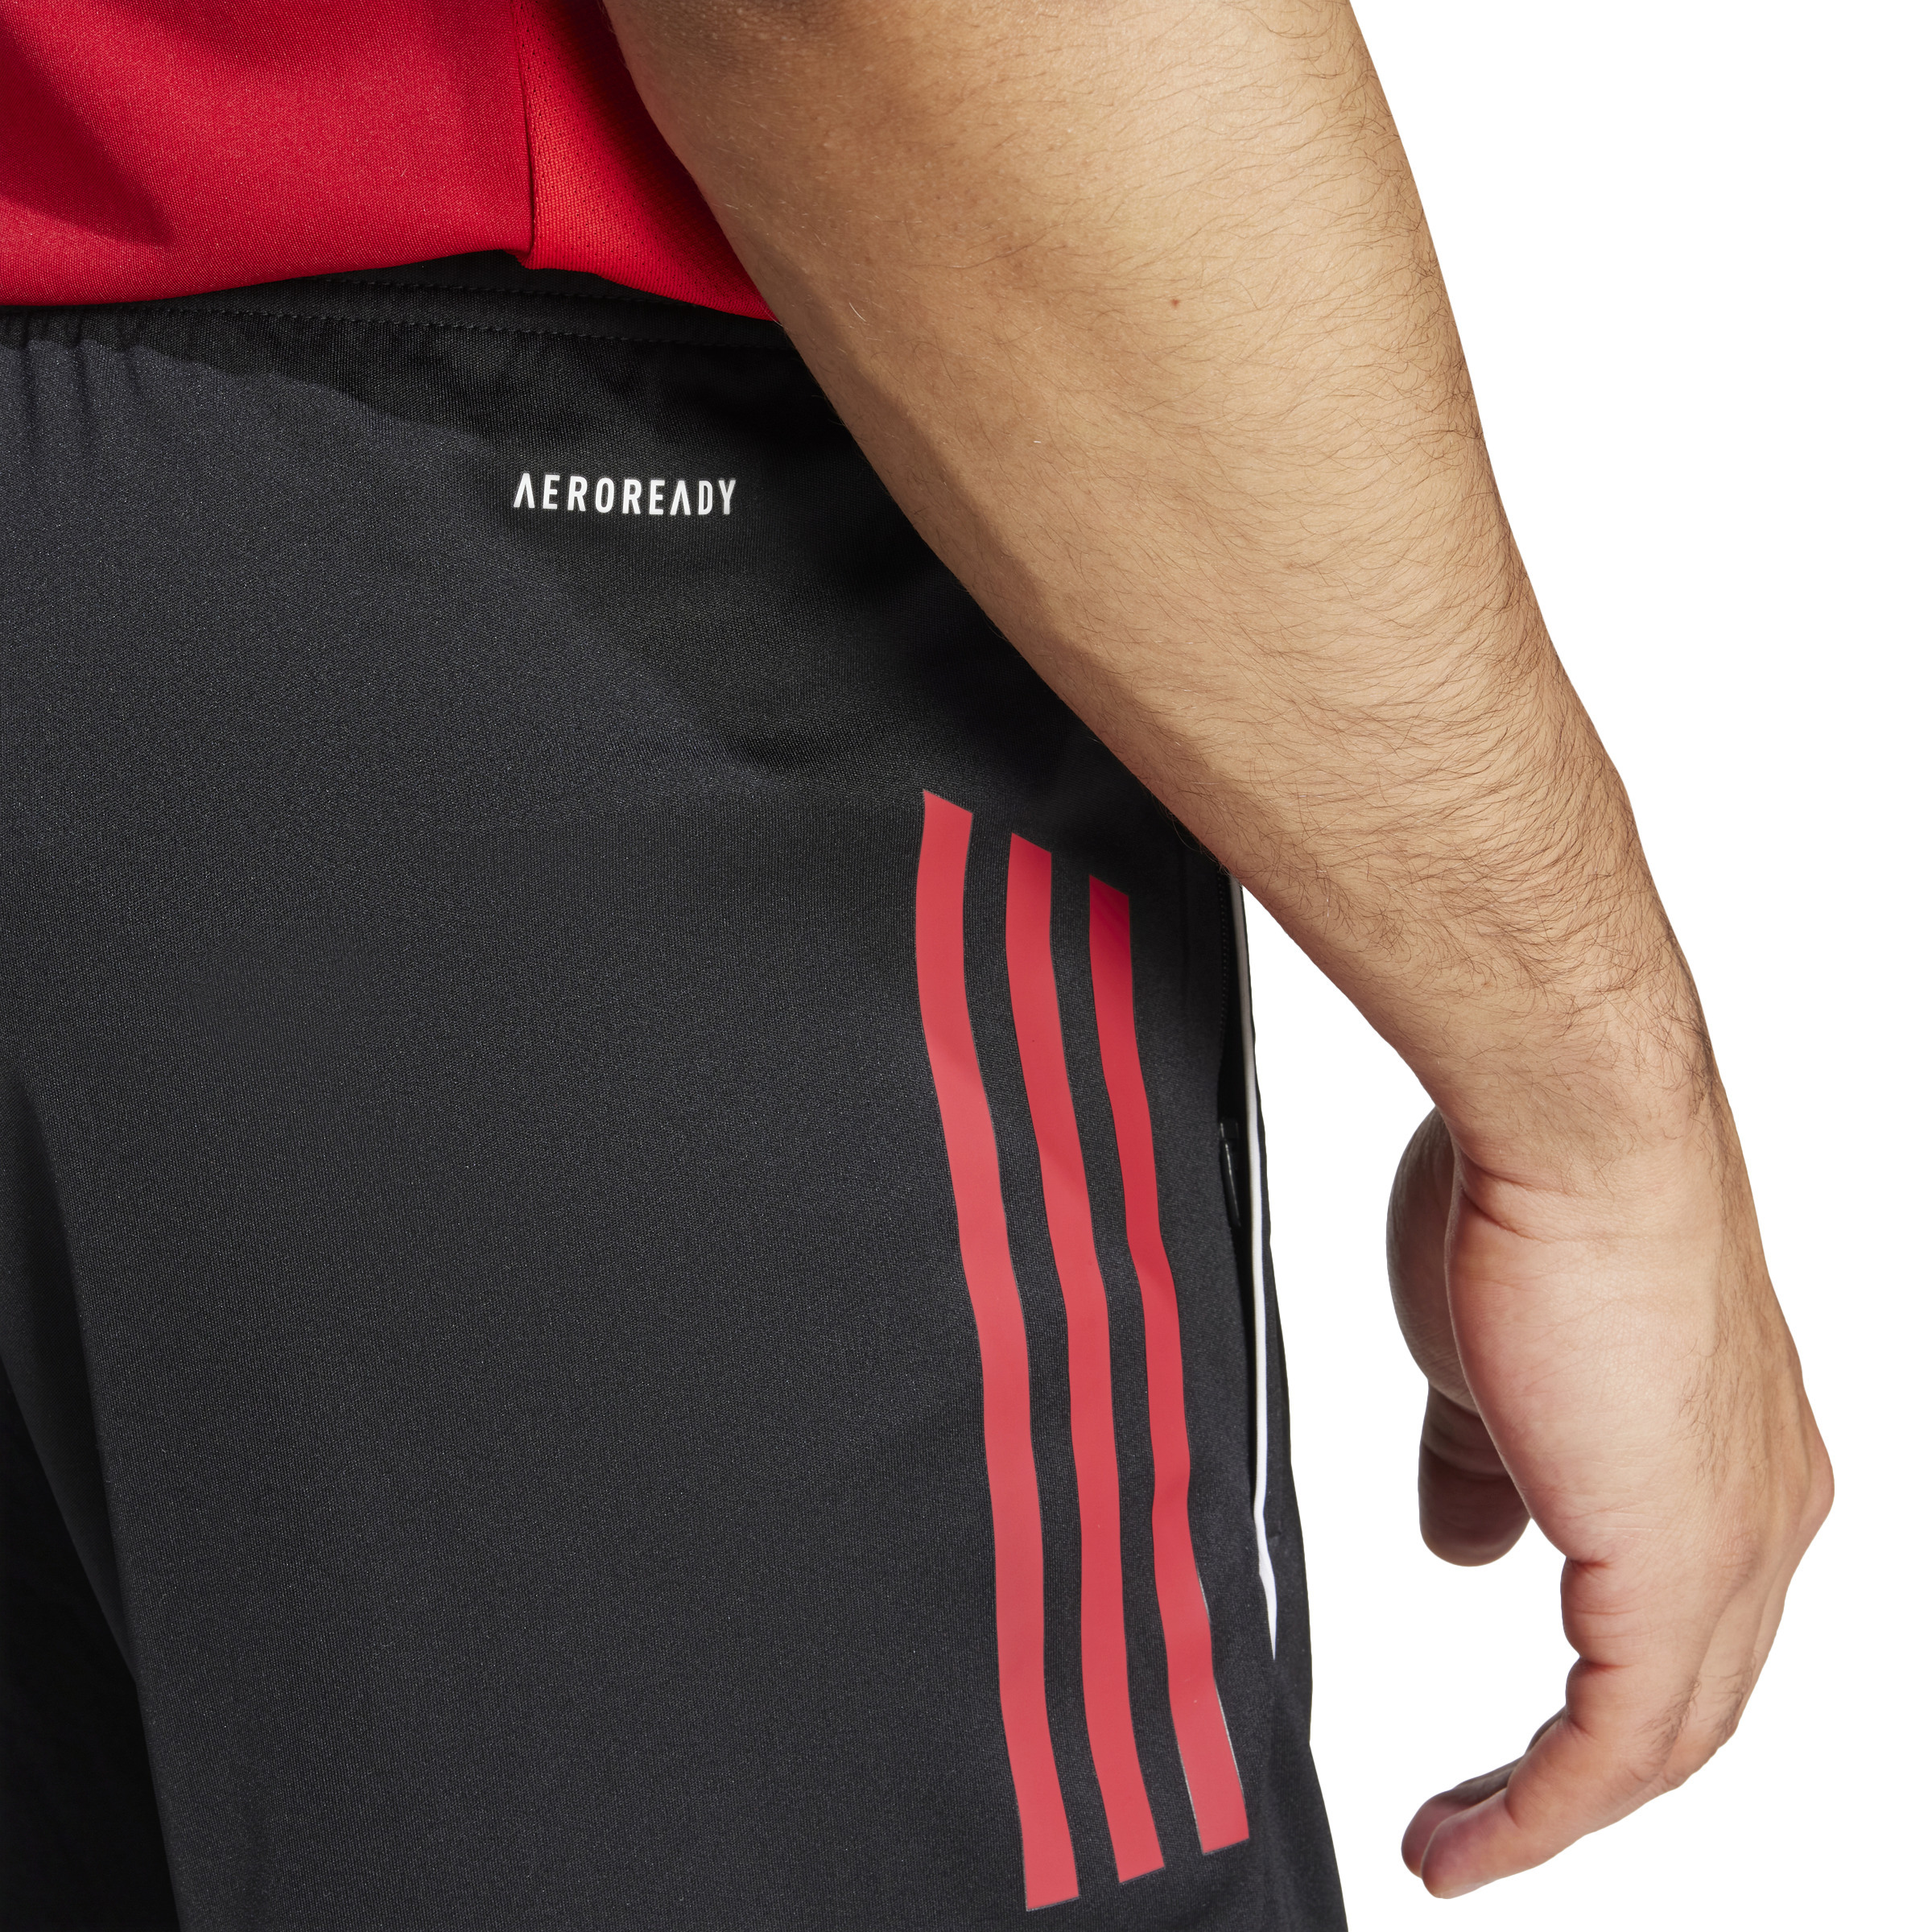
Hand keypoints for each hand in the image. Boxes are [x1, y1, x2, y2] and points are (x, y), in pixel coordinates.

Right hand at [1385, 1103, 1830, 1896]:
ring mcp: (1735, 1545)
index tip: (1507, 1736)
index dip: (1598, 1696)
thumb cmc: (1539, 1204)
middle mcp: (1765, 1513)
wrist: (1576, 1133)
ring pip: (1665, 1737)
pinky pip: (1613, 1742)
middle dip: (1580, 1776)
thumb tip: (1466, 1539)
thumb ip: (1483, 1465)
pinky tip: (1468, 1840)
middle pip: (1688, 1702)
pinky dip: (1539, 1810)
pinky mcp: (1677, 1569)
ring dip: (1553, 1809)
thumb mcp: (1490, 1361)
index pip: (1682, 1621)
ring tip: (1457, 1842)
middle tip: (1479, 1815)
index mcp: (1735, 1461)